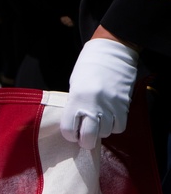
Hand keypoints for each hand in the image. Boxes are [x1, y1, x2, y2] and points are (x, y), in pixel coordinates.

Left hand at [61, 30, 138, 149]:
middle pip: (88, 137)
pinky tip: (111, 119)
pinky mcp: (124, 105)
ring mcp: (110, 106)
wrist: (113, 52)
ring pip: (105, 133)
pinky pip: (119, 126)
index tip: (72, 133)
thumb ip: (74, 106)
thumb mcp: (74, 87)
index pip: (68, 130)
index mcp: (76, 100)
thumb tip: (77, 124)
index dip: (70, 135)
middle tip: (85, 138)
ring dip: (101, 132)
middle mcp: (93, 105)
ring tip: (99, 123)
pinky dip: (114, 126)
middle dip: (86, 141)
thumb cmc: (89, 68)